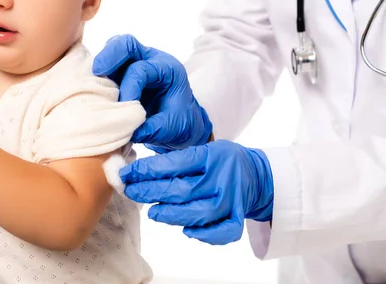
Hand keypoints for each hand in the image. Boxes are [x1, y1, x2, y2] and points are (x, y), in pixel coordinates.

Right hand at [93, 34, 211, 150]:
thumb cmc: (180, 121)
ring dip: (101, 63)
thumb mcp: (172, 128)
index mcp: (168, 69)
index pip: (141, 70)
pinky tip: (93, 87)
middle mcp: (151, 60)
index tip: (125, 107)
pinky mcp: (122, 72)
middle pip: (127, 44)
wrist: (181, 123)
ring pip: (113, 50)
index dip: (129, 88)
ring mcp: (135, 63)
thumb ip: (153, 128)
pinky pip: (107, 64)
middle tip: (98, 72)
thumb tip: (130, 131)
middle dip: (110, 55)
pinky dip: (98, 73)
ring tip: (92, 81)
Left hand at [119, 140, 273, 244]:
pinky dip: (205, 234)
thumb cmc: (221, 161)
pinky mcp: (239, 217)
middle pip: (182, 189)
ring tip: (153, 212)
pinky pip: (223, 231)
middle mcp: (221, 177)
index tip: (128, 174)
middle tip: (132, 191)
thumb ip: (177, 159)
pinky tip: (187, 231)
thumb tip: (139, 170)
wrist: (257, 174)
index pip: (175, 164)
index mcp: (210, 156)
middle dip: (152, 192)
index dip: (148, 170)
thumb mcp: (203, 149)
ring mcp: (232, 199)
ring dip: (172, 214)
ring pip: (199, 213)